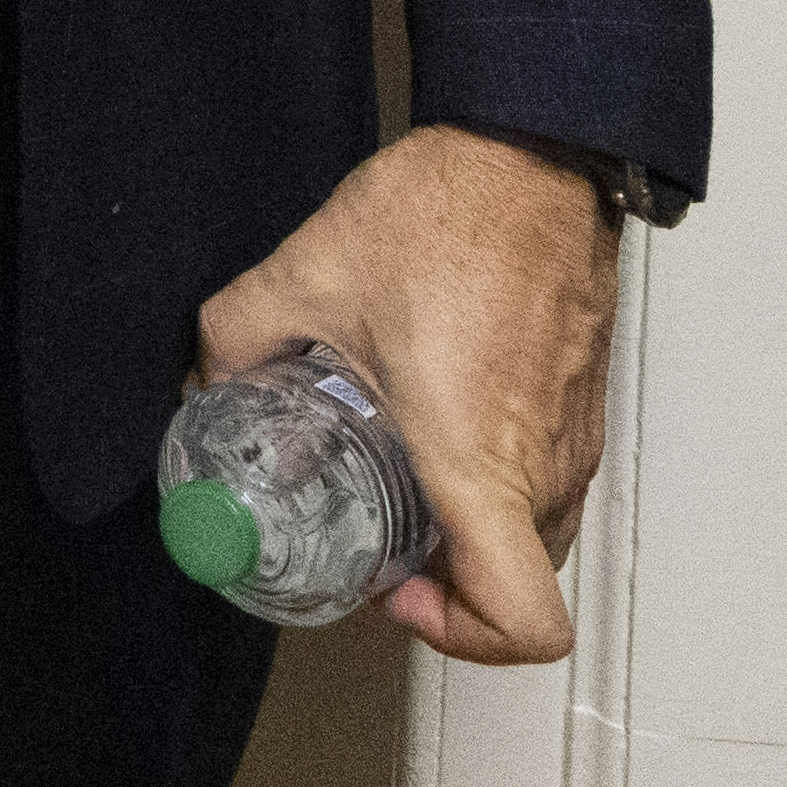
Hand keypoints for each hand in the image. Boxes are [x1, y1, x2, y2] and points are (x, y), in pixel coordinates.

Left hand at [193, 125, 619, 659]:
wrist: (530, 149)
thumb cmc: (448, 213)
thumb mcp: (304, 276)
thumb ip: (235, 341)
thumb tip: (205, 382)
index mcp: (477, 458)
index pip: (521, 621)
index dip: (458, 637)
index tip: (393, 589)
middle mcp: (540, 463)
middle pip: (512, 588)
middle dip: (439, 586)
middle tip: (371, 540)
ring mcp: (572, 437)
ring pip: (533, 538)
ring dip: (469, 538)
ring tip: (399, 481)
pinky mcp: (582, 405)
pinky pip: (547, 485)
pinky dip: (496, 489)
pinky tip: (436, 427)